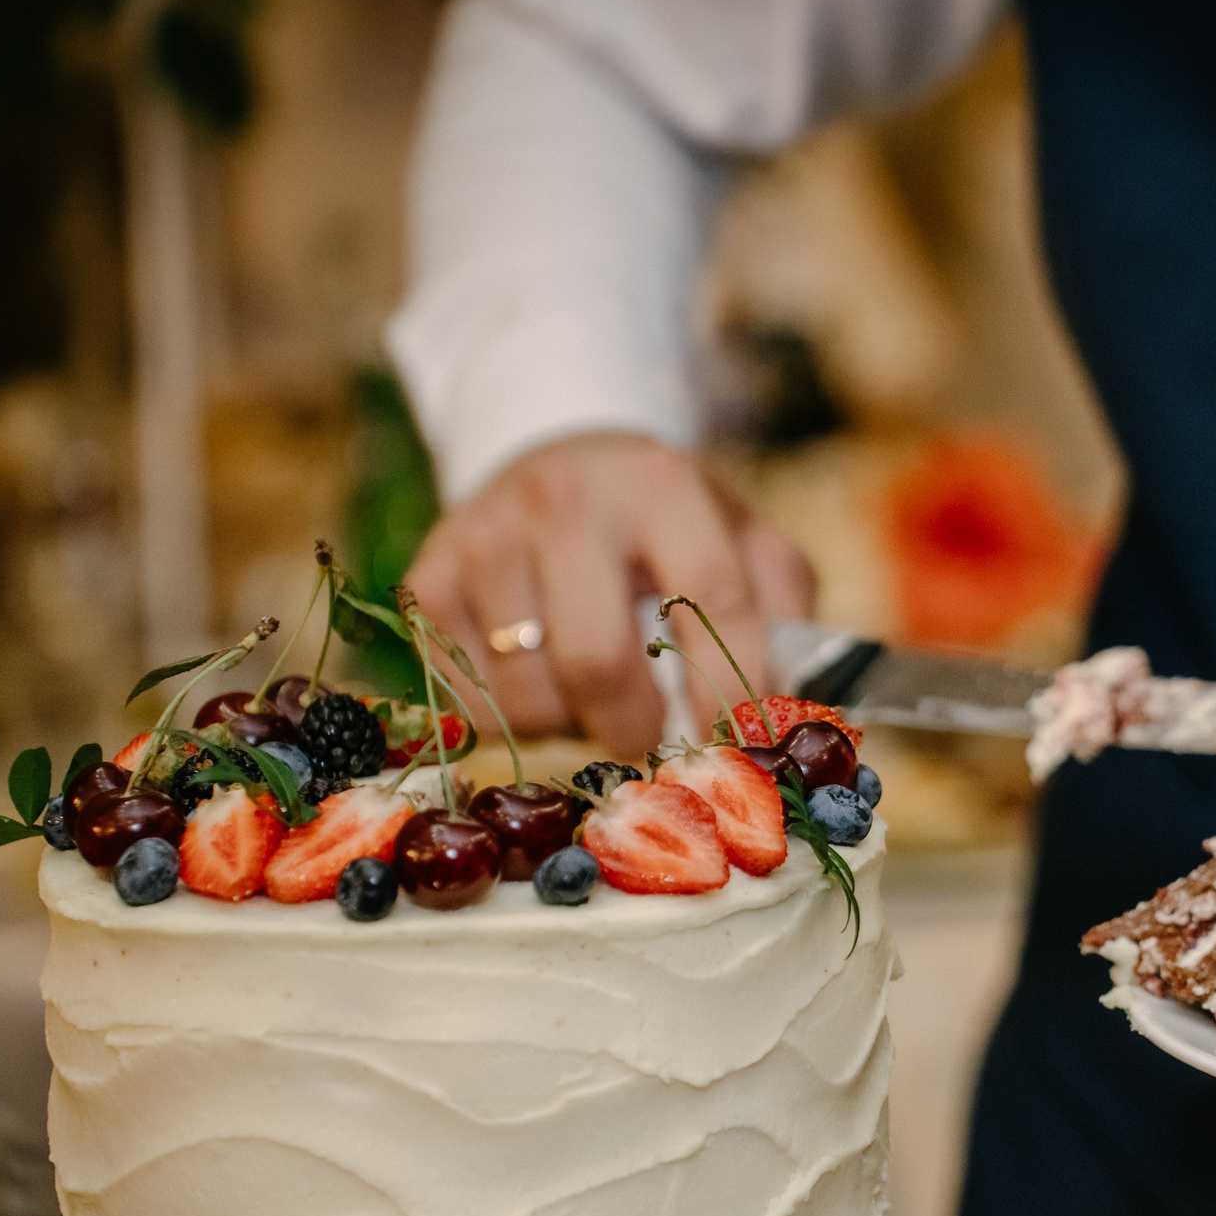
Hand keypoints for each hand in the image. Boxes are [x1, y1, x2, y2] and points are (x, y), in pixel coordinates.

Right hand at [405, 433, 815, 756]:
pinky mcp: (427, 578)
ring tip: (591, 689)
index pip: (711, 598)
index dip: (733, 690)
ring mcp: (483, 537)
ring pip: (529, 698)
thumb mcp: (744, 542)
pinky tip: (536, 675)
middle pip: (597, 662)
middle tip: (652, 739)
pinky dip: (514, 720)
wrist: (561, 467)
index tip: (743, 748)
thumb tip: (789, 720)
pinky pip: (472, 706)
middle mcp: (562, 499)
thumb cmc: (670, 528)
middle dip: (636, 729)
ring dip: (571, 726)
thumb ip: (782, 617)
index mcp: (659, 482)